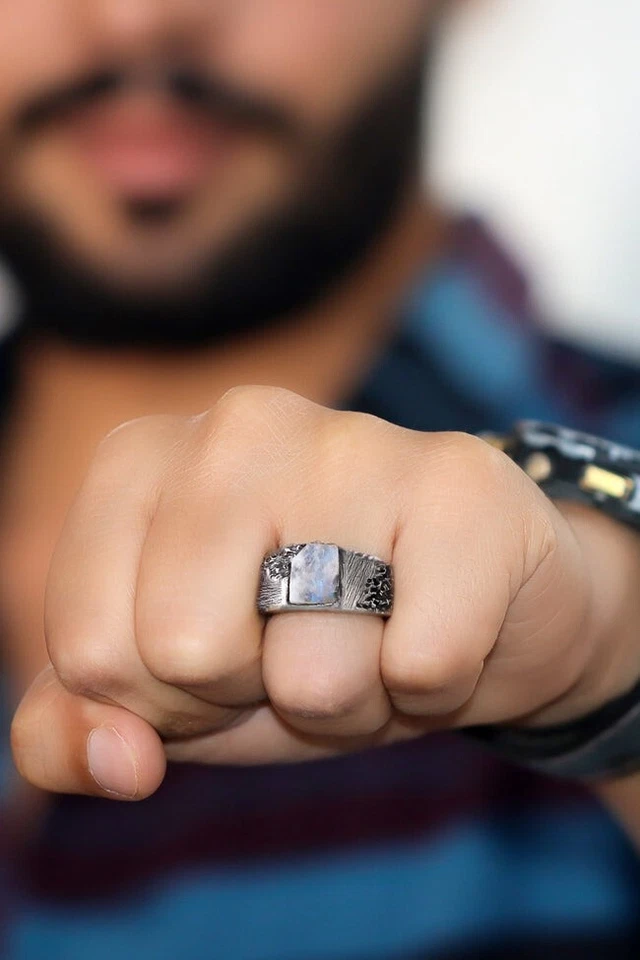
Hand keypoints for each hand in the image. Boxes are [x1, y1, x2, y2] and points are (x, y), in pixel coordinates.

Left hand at [11, 387, 639, 799]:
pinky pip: (422, 666)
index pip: (91, 650)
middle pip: (185, 651)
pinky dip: (436, 688)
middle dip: (250, 693)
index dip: (162, 698)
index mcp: (140, 461)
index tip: (220, 654)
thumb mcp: (170, 685)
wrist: (463, 595)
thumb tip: (120, 764)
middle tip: (299, 644)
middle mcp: (238, 426)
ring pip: (312, 677)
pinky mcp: (461, 481)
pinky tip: (438, 622)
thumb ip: (78, 727)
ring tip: (375, 635)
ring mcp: (353, 441)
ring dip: (351, 702)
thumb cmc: (300, 631)